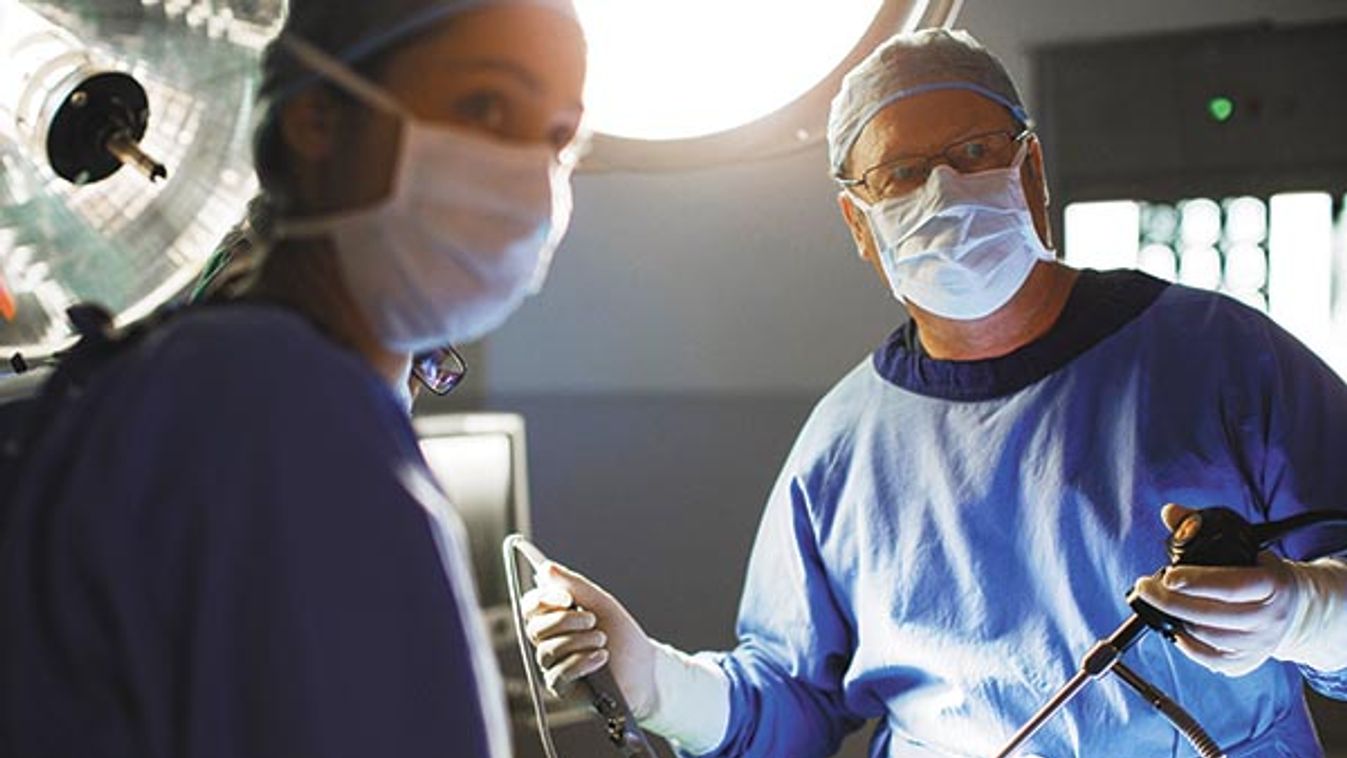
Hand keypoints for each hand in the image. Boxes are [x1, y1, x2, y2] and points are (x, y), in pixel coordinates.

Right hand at [522, 561, 657, 718]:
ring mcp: (553, 666)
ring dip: (579, 642)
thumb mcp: (602, 605)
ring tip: (602, 641)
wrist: (647, 671)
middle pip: (535, 628)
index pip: (530, 607)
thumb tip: (546, 567)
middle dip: (565, 621)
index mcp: (556, 619)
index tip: (567, 599)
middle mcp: (550, 642)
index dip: (543, 600)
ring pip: (547, 651)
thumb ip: (574, 586)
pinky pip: (557, 674)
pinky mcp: (561, 689)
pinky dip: (581, 662)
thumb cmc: (624, 638)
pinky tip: (601, 658)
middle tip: (592, 620)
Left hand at [1132, 504, 1299, 676]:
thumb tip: (1170, 512)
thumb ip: (1201, 527)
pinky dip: (1187, 645)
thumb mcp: (1242, 545)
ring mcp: (1260, 644)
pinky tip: (1175, 627)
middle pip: (1211, 615)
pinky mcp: (1247, 661)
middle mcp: (1269, 618)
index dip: (1196, 582)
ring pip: (1207, 637)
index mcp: (1271, 585)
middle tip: (1145, 587)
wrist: (1293, 608)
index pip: (1231, 586)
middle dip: (1170, 601)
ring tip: (1161, 601)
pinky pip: (1210, 659)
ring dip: (1176, 620)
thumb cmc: (1258, 571)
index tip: (1167, 576)